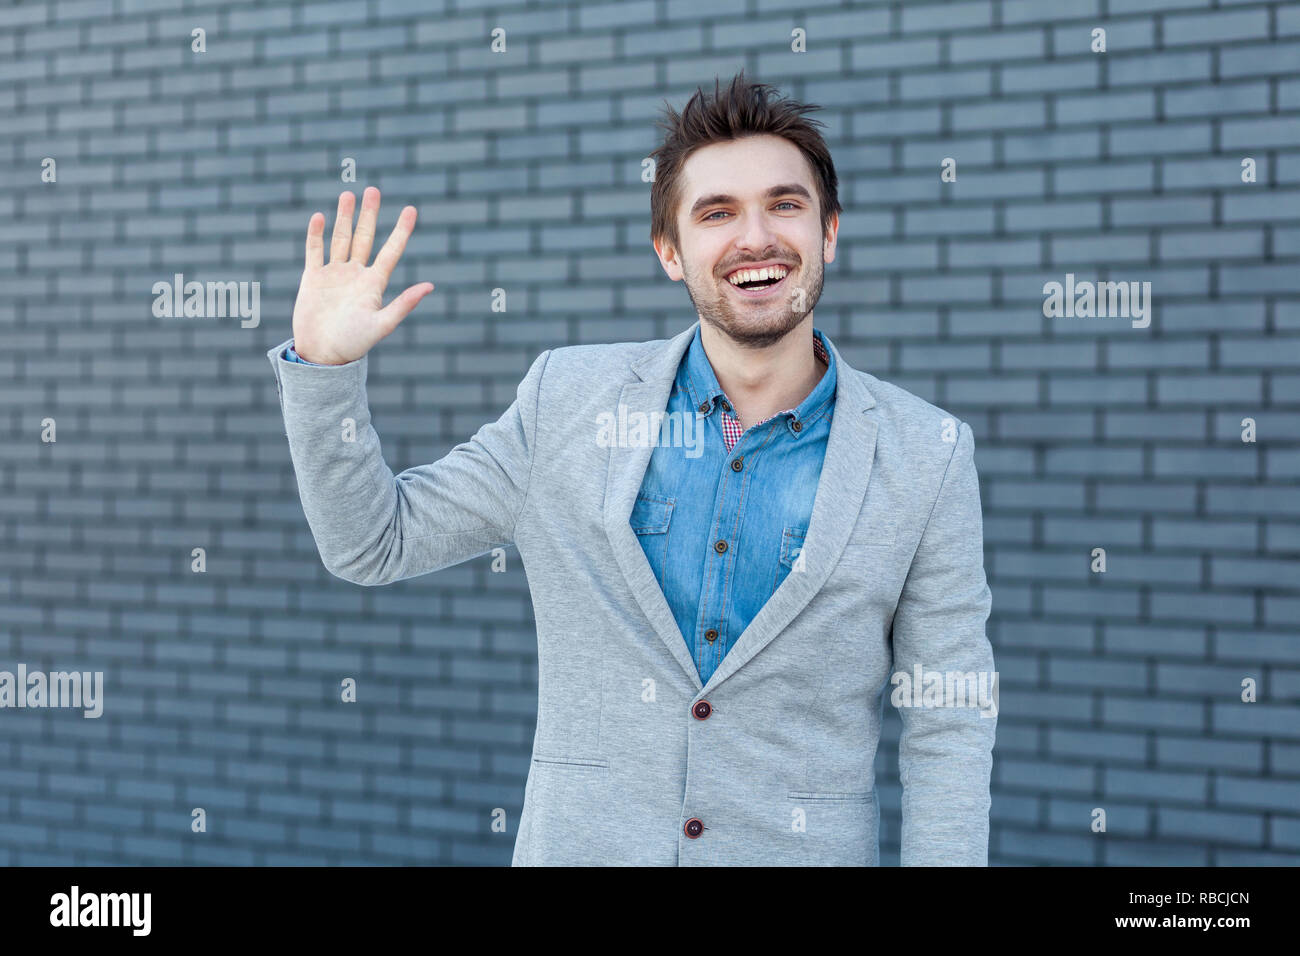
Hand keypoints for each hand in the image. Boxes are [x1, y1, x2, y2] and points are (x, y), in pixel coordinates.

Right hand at [290, 187, 433, 364]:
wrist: (322, 356)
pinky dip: (316, 234)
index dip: (401, 231)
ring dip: (344, 217)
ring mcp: (334, 274)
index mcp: (375, 284)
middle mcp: (356, 275)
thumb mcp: (382, 324)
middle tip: (373, 190)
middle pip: (365, 238)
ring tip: (349, 194)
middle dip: (369, 215)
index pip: (391, 251)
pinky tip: (319, 217)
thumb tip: (430, 286)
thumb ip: (404, 304)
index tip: (411, 209)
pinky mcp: (313, 278)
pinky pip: (314, 251)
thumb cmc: (354, 344)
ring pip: (341, 239)